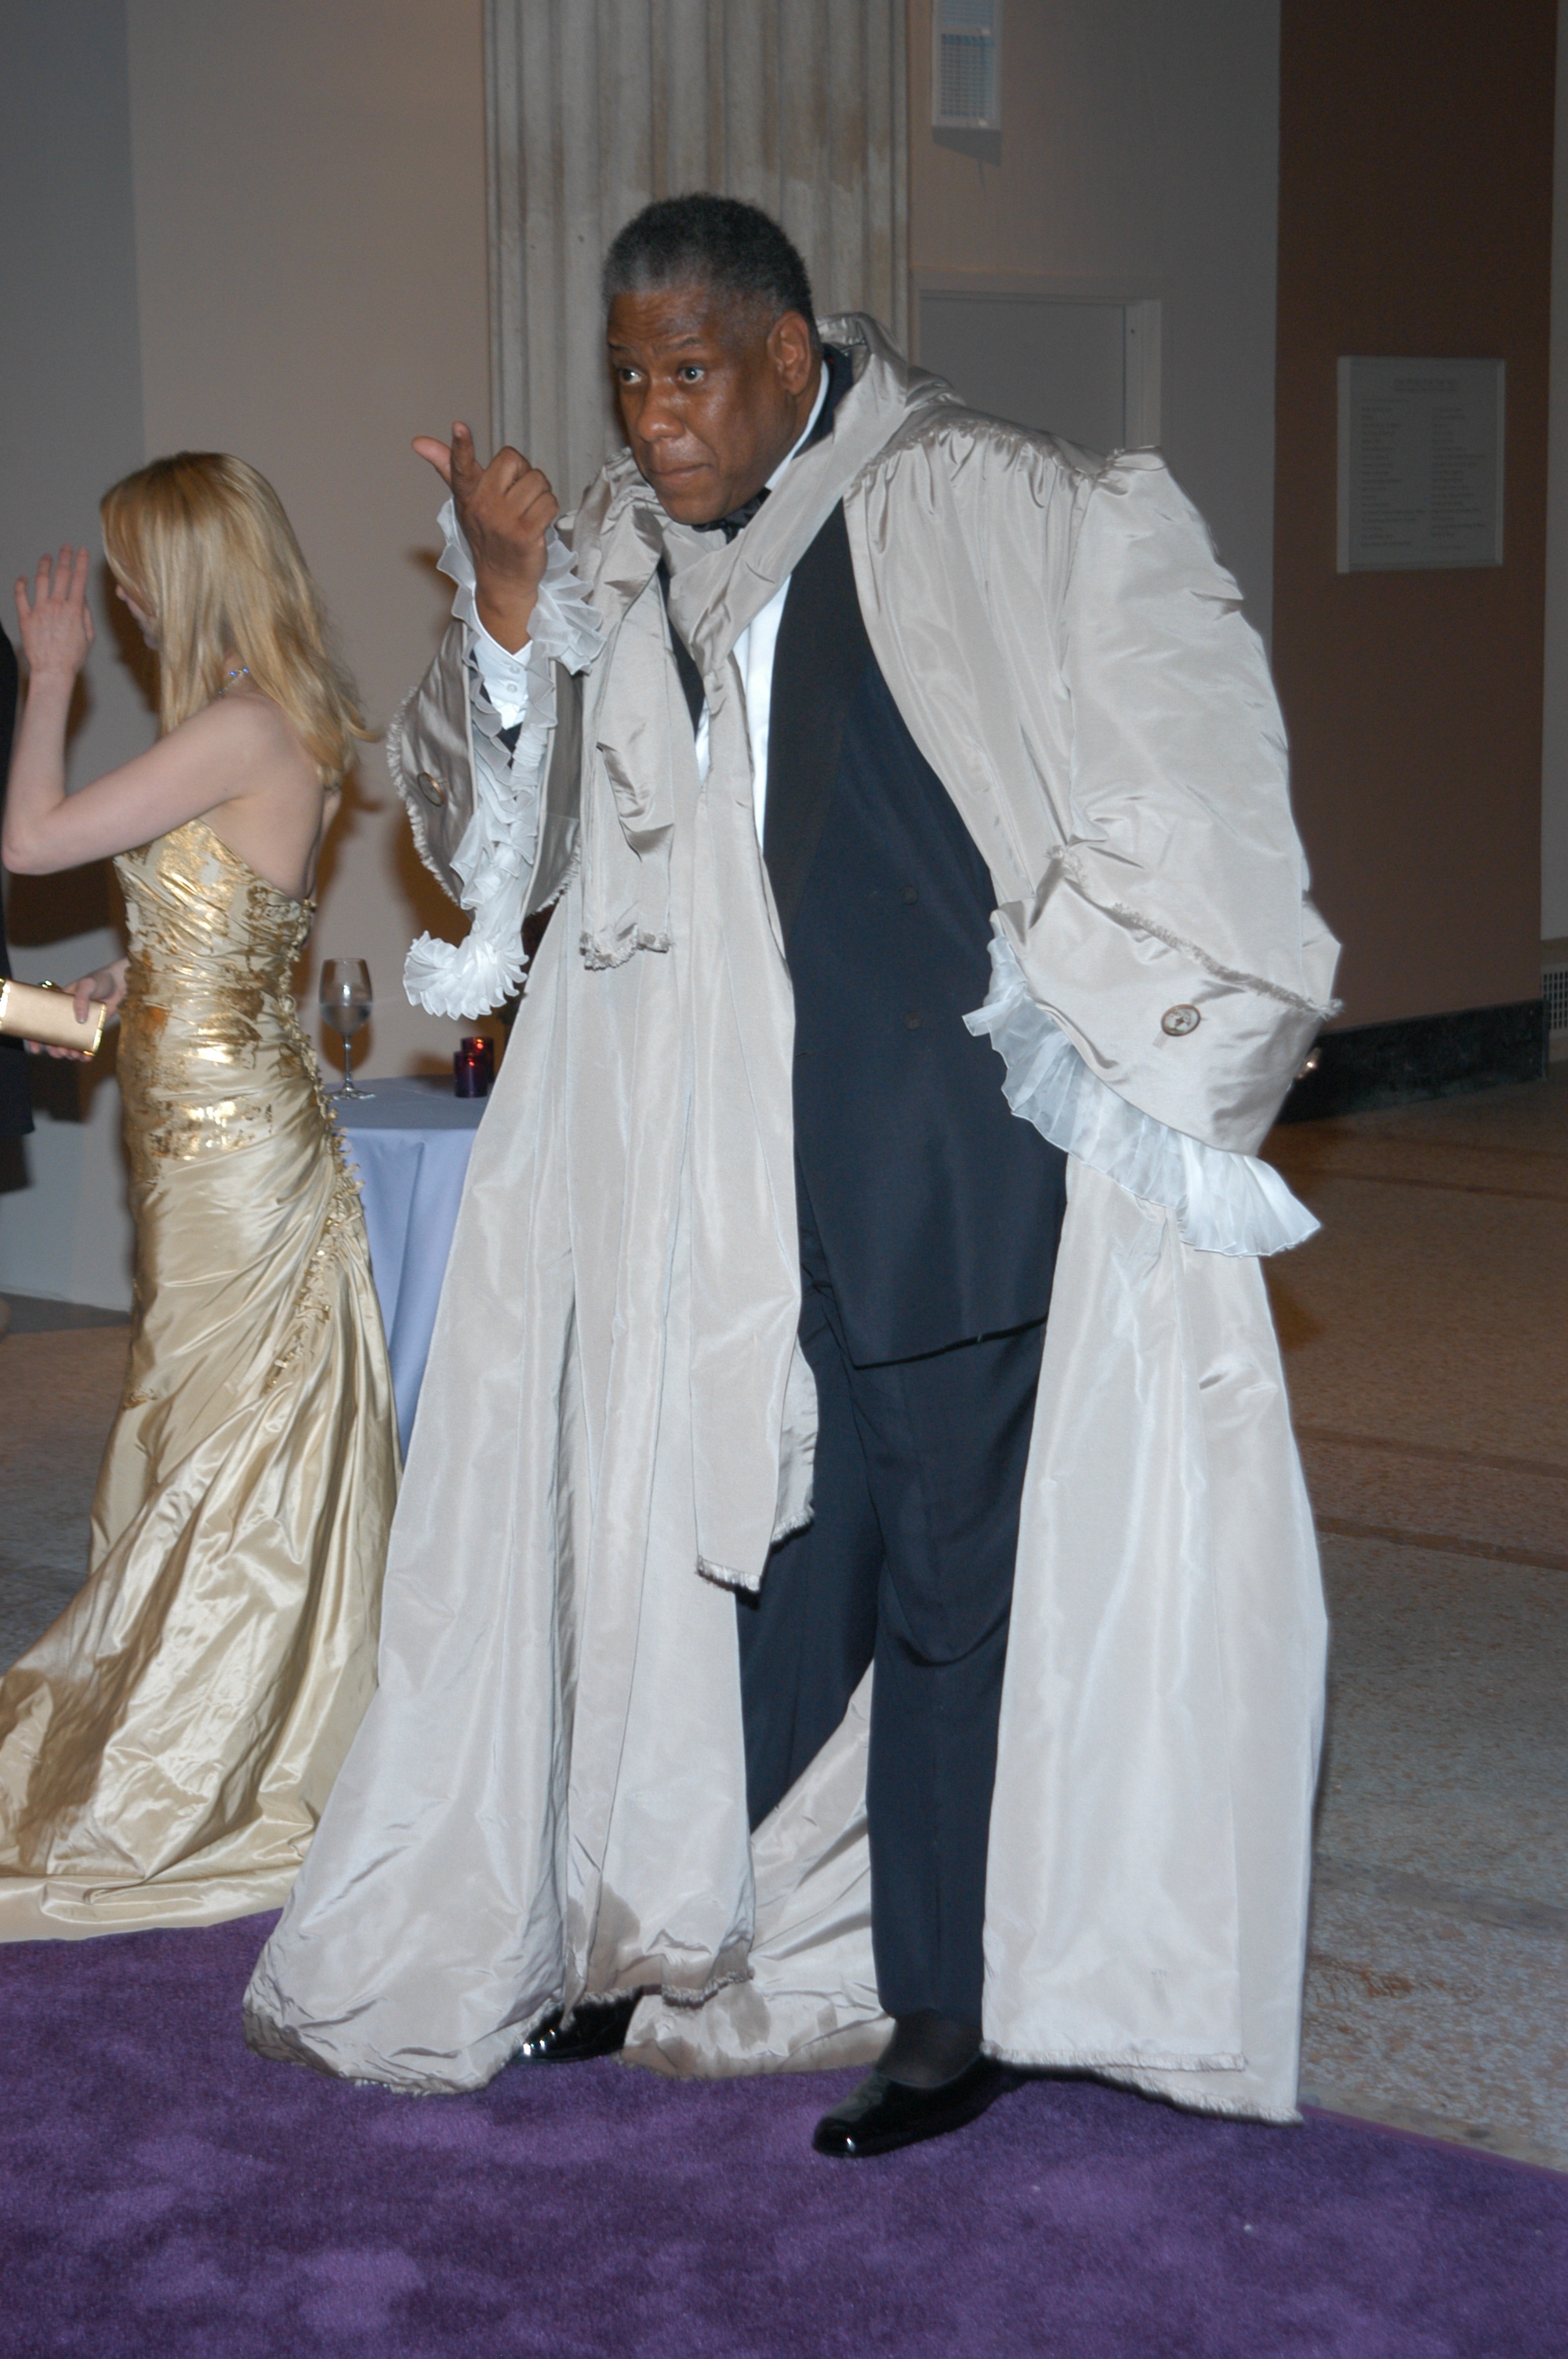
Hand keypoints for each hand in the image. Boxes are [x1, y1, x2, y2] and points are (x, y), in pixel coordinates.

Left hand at [14, 546, 93, 685]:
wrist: (52, 670)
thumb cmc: (72, 658)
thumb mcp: (88, 637)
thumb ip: (85, 615)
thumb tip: (80, 600)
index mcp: (74, 610)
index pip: (79, 579)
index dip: (81, 563)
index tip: (82, 551)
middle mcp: (56, 605)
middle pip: (61, 575)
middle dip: (64, 558)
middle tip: (65, 547)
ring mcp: (39, 610)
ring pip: (41, 581)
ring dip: (44, 566)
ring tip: (46, 557)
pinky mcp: (26, 617)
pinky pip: (21, 597)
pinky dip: (20, 585)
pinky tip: (22, 578)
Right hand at [26, 959, 126, 1058]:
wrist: (120, 984)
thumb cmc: (100, 980)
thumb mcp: (87, 984)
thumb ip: (81, 999)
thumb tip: (79, 1019)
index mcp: (58, 1005)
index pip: (41, 1021)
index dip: (35, 1037)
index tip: (35, 1049)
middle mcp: (66, 1016)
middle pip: (54, 1037)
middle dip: (54, 1048)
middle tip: (60, 1053)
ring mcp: (79, 1024)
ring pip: (69, 1043)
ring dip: (69, 1052)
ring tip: (73, 1056)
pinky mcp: (92, 1029)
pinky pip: (86, 1044)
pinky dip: (85, 1053)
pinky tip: (87, 1058)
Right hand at [413, 423, 556, 652]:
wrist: (503, 581)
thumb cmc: (488, 533)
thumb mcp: (466, 499)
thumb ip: (449, 466)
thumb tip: (418, 441)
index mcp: (468, 494)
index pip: (461, 466)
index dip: (461, 446)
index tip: (459, 427)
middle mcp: (483, 506)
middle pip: (515, 459)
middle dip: (523, 473)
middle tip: (518, 497)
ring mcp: (503, 522)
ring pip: (537, 481)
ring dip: (540, 494)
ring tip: (529, 512)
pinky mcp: (525, 535)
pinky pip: (549, 502)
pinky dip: (550, 510)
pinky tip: (539, 525)